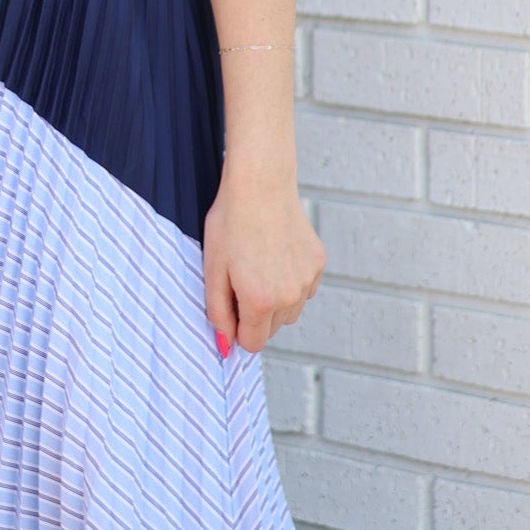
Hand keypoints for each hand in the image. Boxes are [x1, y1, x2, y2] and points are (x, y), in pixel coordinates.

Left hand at [202, 165, 324, 355]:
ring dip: (275, 301)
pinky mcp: (318, 264)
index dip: (237, 328)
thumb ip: (218, 313)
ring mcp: (307, 280)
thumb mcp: (212, 269)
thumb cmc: (231, 222)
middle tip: (240, 279)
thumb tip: (226, 344)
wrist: (260, 184)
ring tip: (259, 267)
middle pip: (271, 330)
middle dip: (254, 315)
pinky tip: (276, 256)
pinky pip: (304, 290)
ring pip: (289, 312)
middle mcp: (289, 296)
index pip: (252, 343)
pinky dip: (291, 283)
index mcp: (260, 301)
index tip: (230, 304)